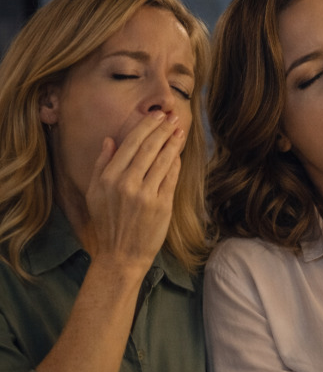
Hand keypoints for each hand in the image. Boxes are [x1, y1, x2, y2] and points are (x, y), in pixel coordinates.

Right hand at [86, 110, 185, 273]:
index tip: (156, 116)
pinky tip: (178, 153)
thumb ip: (101, 165)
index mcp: (108, 178)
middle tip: (173, 116)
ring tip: (179, 130)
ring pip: (163, 160)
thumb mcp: (94, 193)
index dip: (146, 127)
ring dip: (173, 142)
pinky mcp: (162, 205)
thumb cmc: (107, 223)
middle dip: (163, 129)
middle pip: (149, 148)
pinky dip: (175, 163)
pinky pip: (171, 178)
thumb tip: (110, 140)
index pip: (131, 143)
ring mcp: (146, 194)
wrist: (121, 255)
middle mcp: (127, 184)